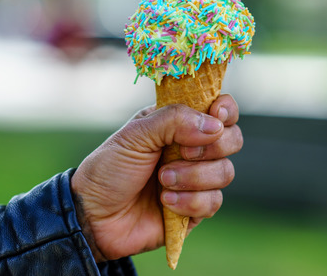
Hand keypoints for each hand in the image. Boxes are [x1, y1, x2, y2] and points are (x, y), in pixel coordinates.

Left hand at [71, 94, 241, 260]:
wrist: (93, 216)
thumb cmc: (108, 170)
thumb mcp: (135, 135)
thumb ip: (173, 121)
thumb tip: (214, 126)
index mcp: (178, 124)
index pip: (219, 110)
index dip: (224, 111)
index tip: (215, 115)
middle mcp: (192, 149)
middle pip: (232, 140)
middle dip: (211, 148)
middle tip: (182, 153)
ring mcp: (195, 180)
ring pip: (225, 172)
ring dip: (194, 177)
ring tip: (162, 181)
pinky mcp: (195, 209)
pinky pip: (213, 202)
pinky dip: (189, 201)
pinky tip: (165, 202)